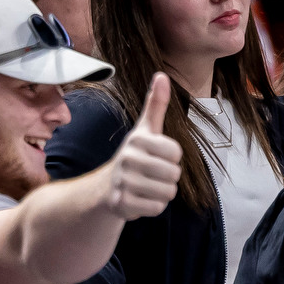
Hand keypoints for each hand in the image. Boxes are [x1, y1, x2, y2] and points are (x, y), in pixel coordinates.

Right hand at [102, 73, 181, 219]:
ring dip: (162, 192)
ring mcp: (125, 182)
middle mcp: (129, 159)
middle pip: (174, 174)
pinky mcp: (123, 203)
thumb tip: (162, 75)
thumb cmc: (135, 155)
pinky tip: (142, 198)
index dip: (171, 157)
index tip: (157, 156)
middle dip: (169, 177)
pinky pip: (157, 208)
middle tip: (153, 174)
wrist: (108, 187)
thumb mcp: (145, 129)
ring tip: (148, 186)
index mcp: (138, 140)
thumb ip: (156, 104)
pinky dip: (154, 206)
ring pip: (168, 192)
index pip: (176, 152)